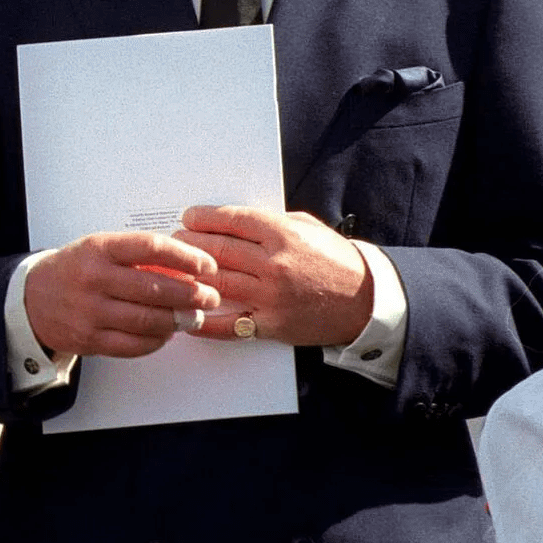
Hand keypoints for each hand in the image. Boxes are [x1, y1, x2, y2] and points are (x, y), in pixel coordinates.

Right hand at [25, 231, 220, 357]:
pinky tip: (166, 333)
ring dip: (179, 320)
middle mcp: (94, 279)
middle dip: (191, 294)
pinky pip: (133, 344)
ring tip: (193, 317)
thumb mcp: (100, 249)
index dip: (185, 257)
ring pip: (148, 320)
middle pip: (154, 288)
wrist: (31, 299)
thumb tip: (186, 269)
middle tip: (210, 296)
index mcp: (99, 249)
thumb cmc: (74, 271)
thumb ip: (138, 256)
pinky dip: (157, 341)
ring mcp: (90, 312)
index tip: (206, 265)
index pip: (151, 248)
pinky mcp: (89, 339)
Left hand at [173, 205, 371, 346]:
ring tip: (176, 269)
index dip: (203, 218)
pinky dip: (204, 321)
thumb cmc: (335, 260)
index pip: (231, 220)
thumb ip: (270, 222)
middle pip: (216, 249)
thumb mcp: (307, 228)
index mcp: (283, 234)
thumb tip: (231, 220)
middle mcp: (274, 264)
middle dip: (189, 243)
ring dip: (189, 275)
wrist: (367, 300)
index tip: (188, 218)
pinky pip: (229, 324)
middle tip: (174, 240)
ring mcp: (271, 296)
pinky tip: (186, 314)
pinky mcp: (272, 324)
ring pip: (216, 282)